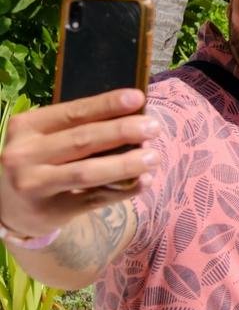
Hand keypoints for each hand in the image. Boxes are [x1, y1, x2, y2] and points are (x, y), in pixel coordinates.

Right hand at [0, 89, 157, 237]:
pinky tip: (144, 182)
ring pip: (87, 173)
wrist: (8, 207)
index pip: (71, 112)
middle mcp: (24, 155)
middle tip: (154, 127)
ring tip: (154, 157)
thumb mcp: (43, 140)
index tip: (138, 98)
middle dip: (121, 132)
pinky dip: (122, 190)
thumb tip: (132, 119)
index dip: (106, 105)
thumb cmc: (38, 162)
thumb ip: (77, 130)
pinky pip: (94, 199)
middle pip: (81, 140)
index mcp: (25, 127)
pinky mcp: (49, 211)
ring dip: (125, 164)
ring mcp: (34, 185)